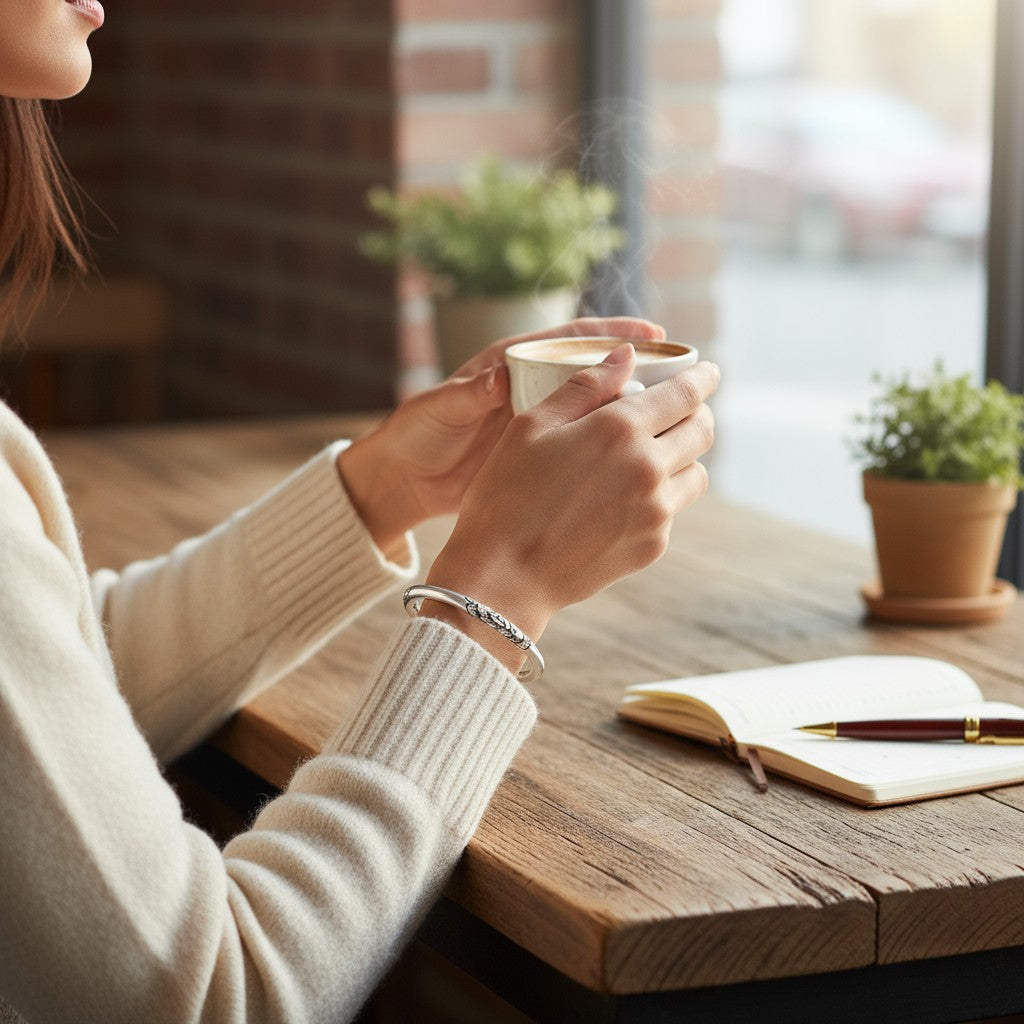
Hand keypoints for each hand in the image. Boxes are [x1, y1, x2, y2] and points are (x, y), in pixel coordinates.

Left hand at [337, 317, 665, 551]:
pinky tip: (646, 463)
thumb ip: (468, 392)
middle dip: (645, 372)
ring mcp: (544, 423)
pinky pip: (588, 447)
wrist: (405, 478)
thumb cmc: (417, 434)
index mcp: (513, 363)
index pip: (573, 340)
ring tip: (681, 421)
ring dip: (638, 414)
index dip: (616, 336)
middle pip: (600, 372)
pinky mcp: (545, 456)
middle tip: (689, 377)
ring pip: (601, 412)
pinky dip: (615, 451)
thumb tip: (496, 376)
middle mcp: (536, 387)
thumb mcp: (440, 409)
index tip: (657, 338)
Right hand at [424, 344, 719, 671]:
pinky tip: (622, 499)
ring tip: (650, 456)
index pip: (686, 393)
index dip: (703, 377)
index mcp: (620, 429)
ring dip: (681, 456)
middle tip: (679, 410)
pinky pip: (671, 510)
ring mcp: (656, 512)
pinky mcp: (652, 546)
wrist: (503, 576)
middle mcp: (649, 469)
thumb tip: (627, 356)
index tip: (709, 371)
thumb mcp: (531, 426)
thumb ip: (584, 385)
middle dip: (696, 413)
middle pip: (702, 431)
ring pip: (695, 473)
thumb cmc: (506, 495)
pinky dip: (658, 496)